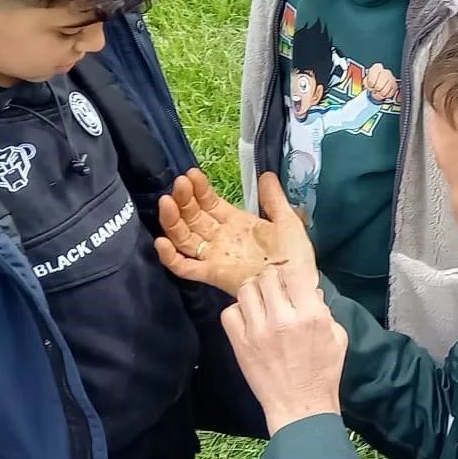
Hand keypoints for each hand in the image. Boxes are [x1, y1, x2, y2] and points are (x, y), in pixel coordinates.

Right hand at [155, 169, 314, 294]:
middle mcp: (221, 239)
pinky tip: (162, 241)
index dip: (199, 190)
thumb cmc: (294, 255)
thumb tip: (267, 174)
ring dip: (173, 219)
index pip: (209, 203)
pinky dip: (170, 257)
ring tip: (168, 201)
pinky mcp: (212, 275)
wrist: (296, 284)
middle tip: (180, 184)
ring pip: (184, 237)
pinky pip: (185, 267)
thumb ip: (274, 198)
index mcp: (237, 224)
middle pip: (192, 217)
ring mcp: (214, 257)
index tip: (192, 175)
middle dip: (184, 199)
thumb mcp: (287, 220)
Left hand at [221, 264, 347, 435]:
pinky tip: (248, 318)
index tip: (290, 280)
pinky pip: (229, 312)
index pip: (293, 273)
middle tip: (274, 288)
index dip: (291, 273)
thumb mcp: (337, 337)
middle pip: (267, 277)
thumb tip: (310, 291)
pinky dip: (237, 311)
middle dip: (271, 279)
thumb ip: (324, 310)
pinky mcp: (241, 344)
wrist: (301, 406)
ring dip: (254, 291)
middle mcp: (283, 319)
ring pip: (245, 290)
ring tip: (260, 300)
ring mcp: (258, 331)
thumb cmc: (323, 373)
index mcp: (311, 315)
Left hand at [364, 63, 398, 102]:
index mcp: (377, 68)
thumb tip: (369, 87)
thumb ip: (366, 83)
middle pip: (379, 86)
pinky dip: (385, 96)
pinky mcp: (395, 86)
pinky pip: (389, 95)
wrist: (379, 83)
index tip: (370, 85)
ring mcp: (391, 79)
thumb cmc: (372, 81)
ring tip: (378, 91)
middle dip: (375, 90)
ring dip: (379, 94)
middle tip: (374, 89)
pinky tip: (383, 92)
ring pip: (384, 92)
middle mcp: (386, 72)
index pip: (373, 77)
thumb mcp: (366, 80)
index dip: (370, 84)